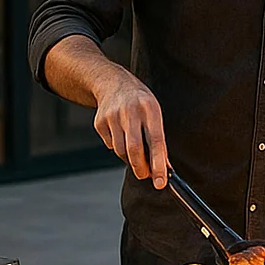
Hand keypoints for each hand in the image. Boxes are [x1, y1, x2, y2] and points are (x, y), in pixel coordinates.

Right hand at [93, 72, 167, 188]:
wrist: (112, 82)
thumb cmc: (140, 102)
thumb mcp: (154, 114)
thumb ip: (158, 139)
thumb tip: (164, 168)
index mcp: (149, 109)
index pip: (156, 141)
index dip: (158, 165)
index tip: (160, 182)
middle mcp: (130, 112)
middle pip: (134, 149)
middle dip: (141, 168)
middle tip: (145, 175)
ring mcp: (112, 116)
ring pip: (121, 151)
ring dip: (129, 159)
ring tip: (136, 154)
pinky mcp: (99, 122)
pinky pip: (110, 145)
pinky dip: (118, 148)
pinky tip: (121, 136)